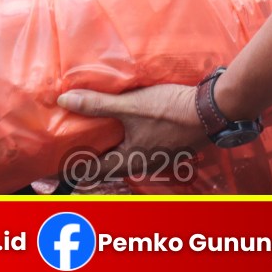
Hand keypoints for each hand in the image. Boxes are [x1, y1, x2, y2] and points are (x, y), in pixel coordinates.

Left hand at [58, 84, 205, 157]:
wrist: (211, 110)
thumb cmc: (169, 111)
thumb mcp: (130, 105)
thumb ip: (98, 104)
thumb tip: (65, 101)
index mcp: (129, 159)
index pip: (94, 170)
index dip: (76, 168)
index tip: (61, 166)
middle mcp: (143, 164)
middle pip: (111, 165)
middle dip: (94, 158)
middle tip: (77, 148)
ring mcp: (159, 157)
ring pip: (129, 157)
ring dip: (114, 150)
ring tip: (101, 138)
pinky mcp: (170, 147)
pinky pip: (144, 149)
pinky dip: (131, 142)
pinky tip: (131, 130)